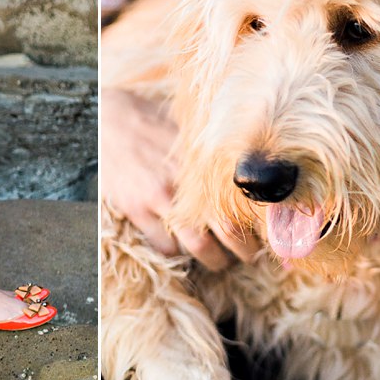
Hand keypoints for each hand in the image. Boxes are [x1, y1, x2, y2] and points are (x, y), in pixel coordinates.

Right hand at [99, 86, 257, 268]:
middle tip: (249, 255)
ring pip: (198, 246)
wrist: (109, 119)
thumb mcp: (192, 133)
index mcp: (207, 160)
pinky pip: (165, 246)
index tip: (270, 232)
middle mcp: (187, 180)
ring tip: (220, 260)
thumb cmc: (156, 123)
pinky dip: (178, 252)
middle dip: (244, 250)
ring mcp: (159, 197)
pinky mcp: (136, 209)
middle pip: (228, 229)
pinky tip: (182, 246)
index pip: (246, 200)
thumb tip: (256, 175)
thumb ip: (217, 155)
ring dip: (214, 259)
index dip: (262, 222)